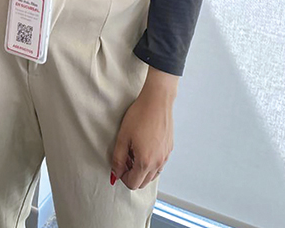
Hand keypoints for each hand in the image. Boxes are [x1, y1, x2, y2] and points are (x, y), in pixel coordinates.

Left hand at [110, 73, 176, 189]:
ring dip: (142, 170)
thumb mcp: (123, 137)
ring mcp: (165, 156)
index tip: (120, 164)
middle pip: (143, 182)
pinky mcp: (169, 149)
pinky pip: (159, 164)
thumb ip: (118, 159)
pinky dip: (151, 162)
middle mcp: (158, 163)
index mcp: (145, 162)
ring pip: (152, 175)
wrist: (157, 100)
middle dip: (132, 174)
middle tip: (126, 158)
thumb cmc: (140, 115)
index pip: (133, 184)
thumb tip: (116, 174)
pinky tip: (145, 146)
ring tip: (135, 151)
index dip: (123, 176)